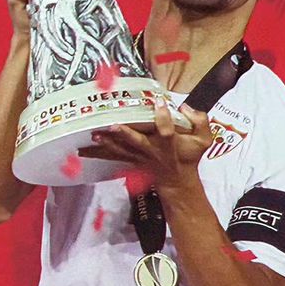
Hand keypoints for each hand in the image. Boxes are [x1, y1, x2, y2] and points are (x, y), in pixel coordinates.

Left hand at [77, 104, 213, 191]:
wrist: (177, 181)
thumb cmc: (189, 157)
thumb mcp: (203, 141)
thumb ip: (200, 122)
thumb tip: (187, 107)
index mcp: (169, 145)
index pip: (167, 131)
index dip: (163, 118)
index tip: (159, 104)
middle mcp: (151, 151)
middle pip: (137, 142)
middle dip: (125, 134)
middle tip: (113, 125)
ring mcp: (138, 157)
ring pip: (120, 150)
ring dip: (106, 143)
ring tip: (93, 135)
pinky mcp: (129, 161)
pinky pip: (111, 156)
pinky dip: (96, 153)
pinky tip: (81, 150)